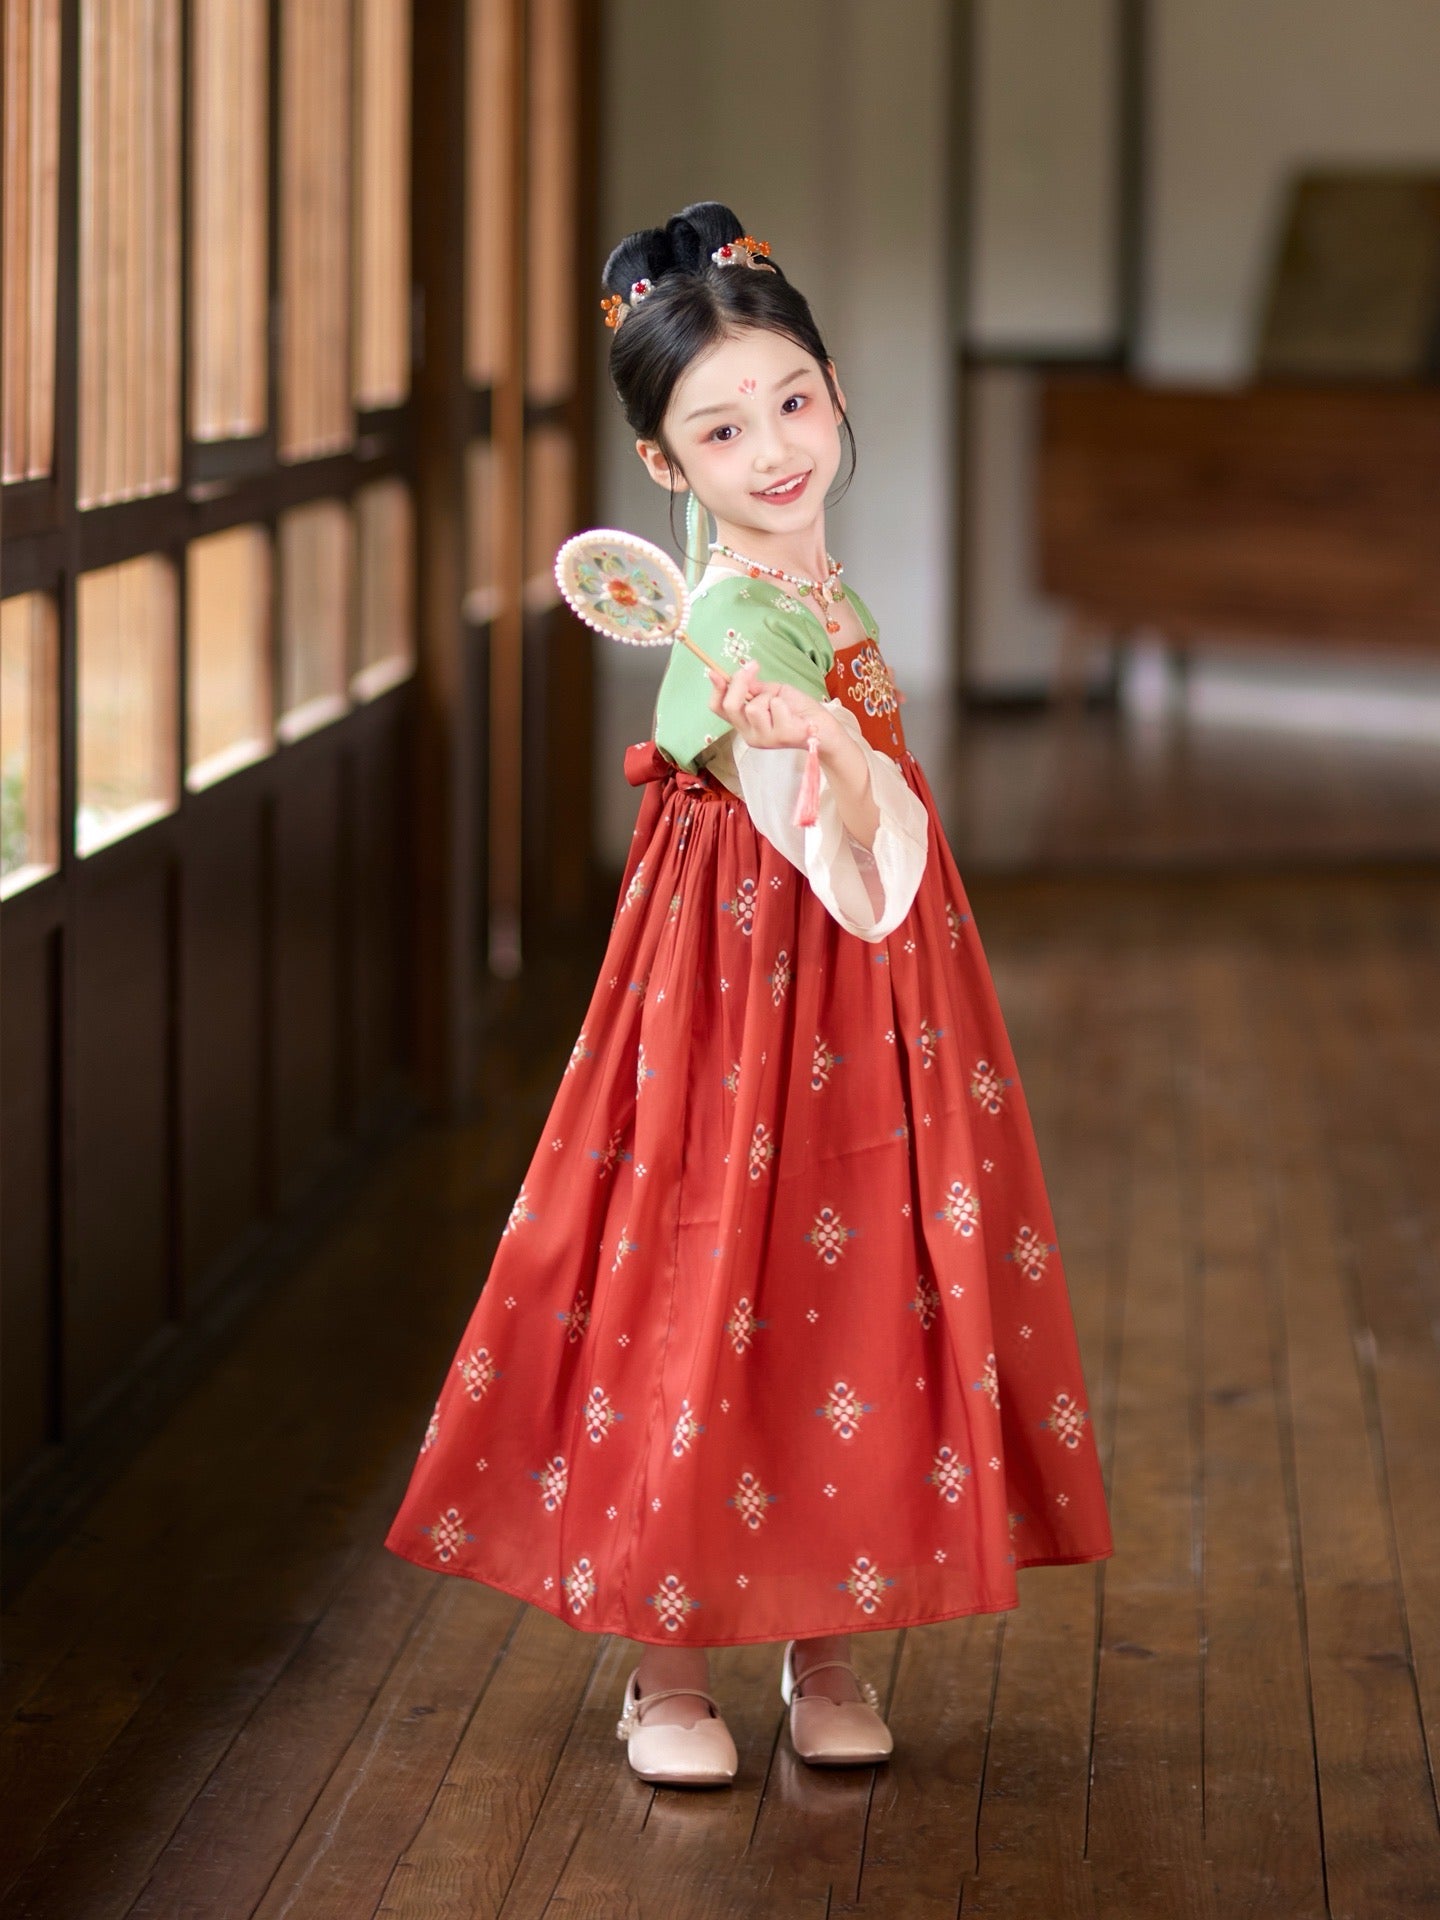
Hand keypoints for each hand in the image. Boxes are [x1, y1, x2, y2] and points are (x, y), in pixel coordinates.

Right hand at [705, 659, 833, 752]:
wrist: (825, 727)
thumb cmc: (799, 710)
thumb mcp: (774, 693)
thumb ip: (756, 689)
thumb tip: (741, 674)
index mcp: (746, 724)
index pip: (720, 709)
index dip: (716, 690)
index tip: (714, 672)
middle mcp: (750, 735)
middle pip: (731, 707)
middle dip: (740, 682)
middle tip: (754, 667)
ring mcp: (765, 739)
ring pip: (754, 707)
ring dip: (770, 697)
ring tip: (784, 704)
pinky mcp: (781, 738)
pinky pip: (776, 708)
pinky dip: (785, 703)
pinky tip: (795, 714)